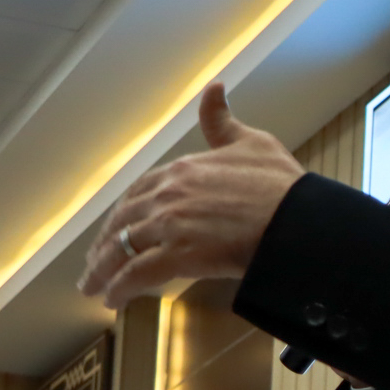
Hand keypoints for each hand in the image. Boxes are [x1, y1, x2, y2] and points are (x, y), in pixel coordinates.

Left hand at [79, 83, 304, 308]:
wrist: (297, 220)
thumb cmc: (282, 185)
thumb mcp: (252, 141)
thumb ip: (222, 122)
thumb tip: (214, 89)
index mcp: (181, 170)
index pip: (138, 193)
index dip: (122, 214)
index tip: (114, 228)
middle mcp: (167, 195)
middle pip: (122, 222)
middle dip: (104, 245)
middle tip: (94, 264)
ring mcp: (170, 226)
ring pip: (123, 248)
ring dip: (103, 270)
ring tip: (92, 286)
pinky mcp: (179, 255)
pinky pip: (138, 273)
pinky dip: (120, 287)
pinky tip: (112, 300)